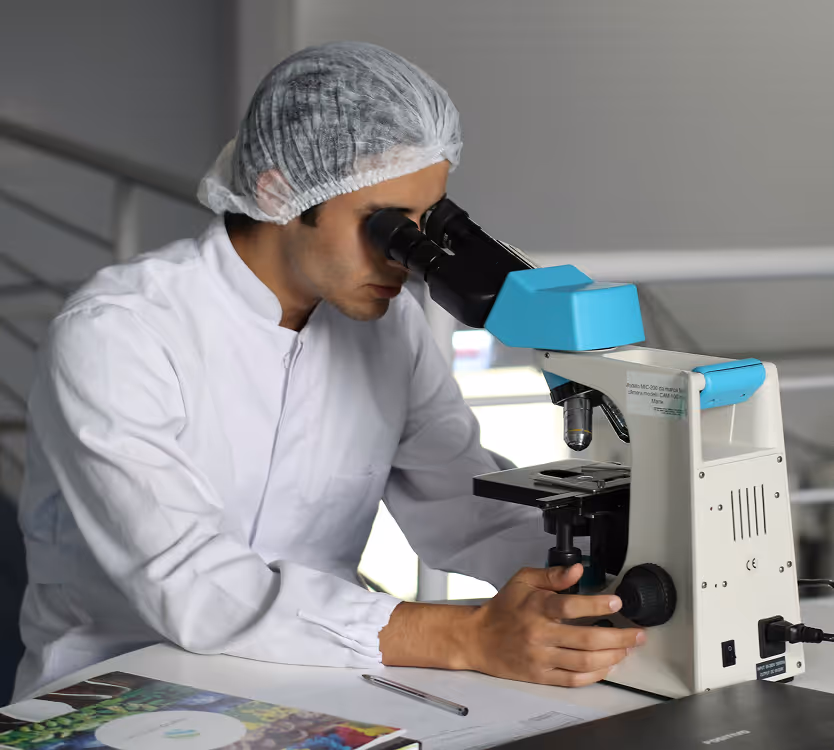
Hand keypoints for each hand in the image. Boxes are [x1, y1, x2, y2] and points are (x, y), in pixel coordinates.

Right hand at [464, 564, 644, 686]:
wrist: (478, 639)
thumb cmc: (502, 608)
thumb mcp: (523, 580)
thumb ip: (552, 575)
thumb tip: (577, 570)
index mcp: (536, 607)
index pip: (570, 606)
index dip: (596, 604)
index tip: (616, 602)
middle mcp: (540, 634)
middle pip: (586, 639)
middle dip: (619, 637)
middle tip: (638, 634)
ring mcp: (541, 657)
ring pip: (583, 661)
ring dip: (612, 657)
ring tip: (627, 649)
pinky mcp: (540, 675)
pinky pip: (573, 679)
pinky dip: (595, 675)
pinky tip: (607, 666)